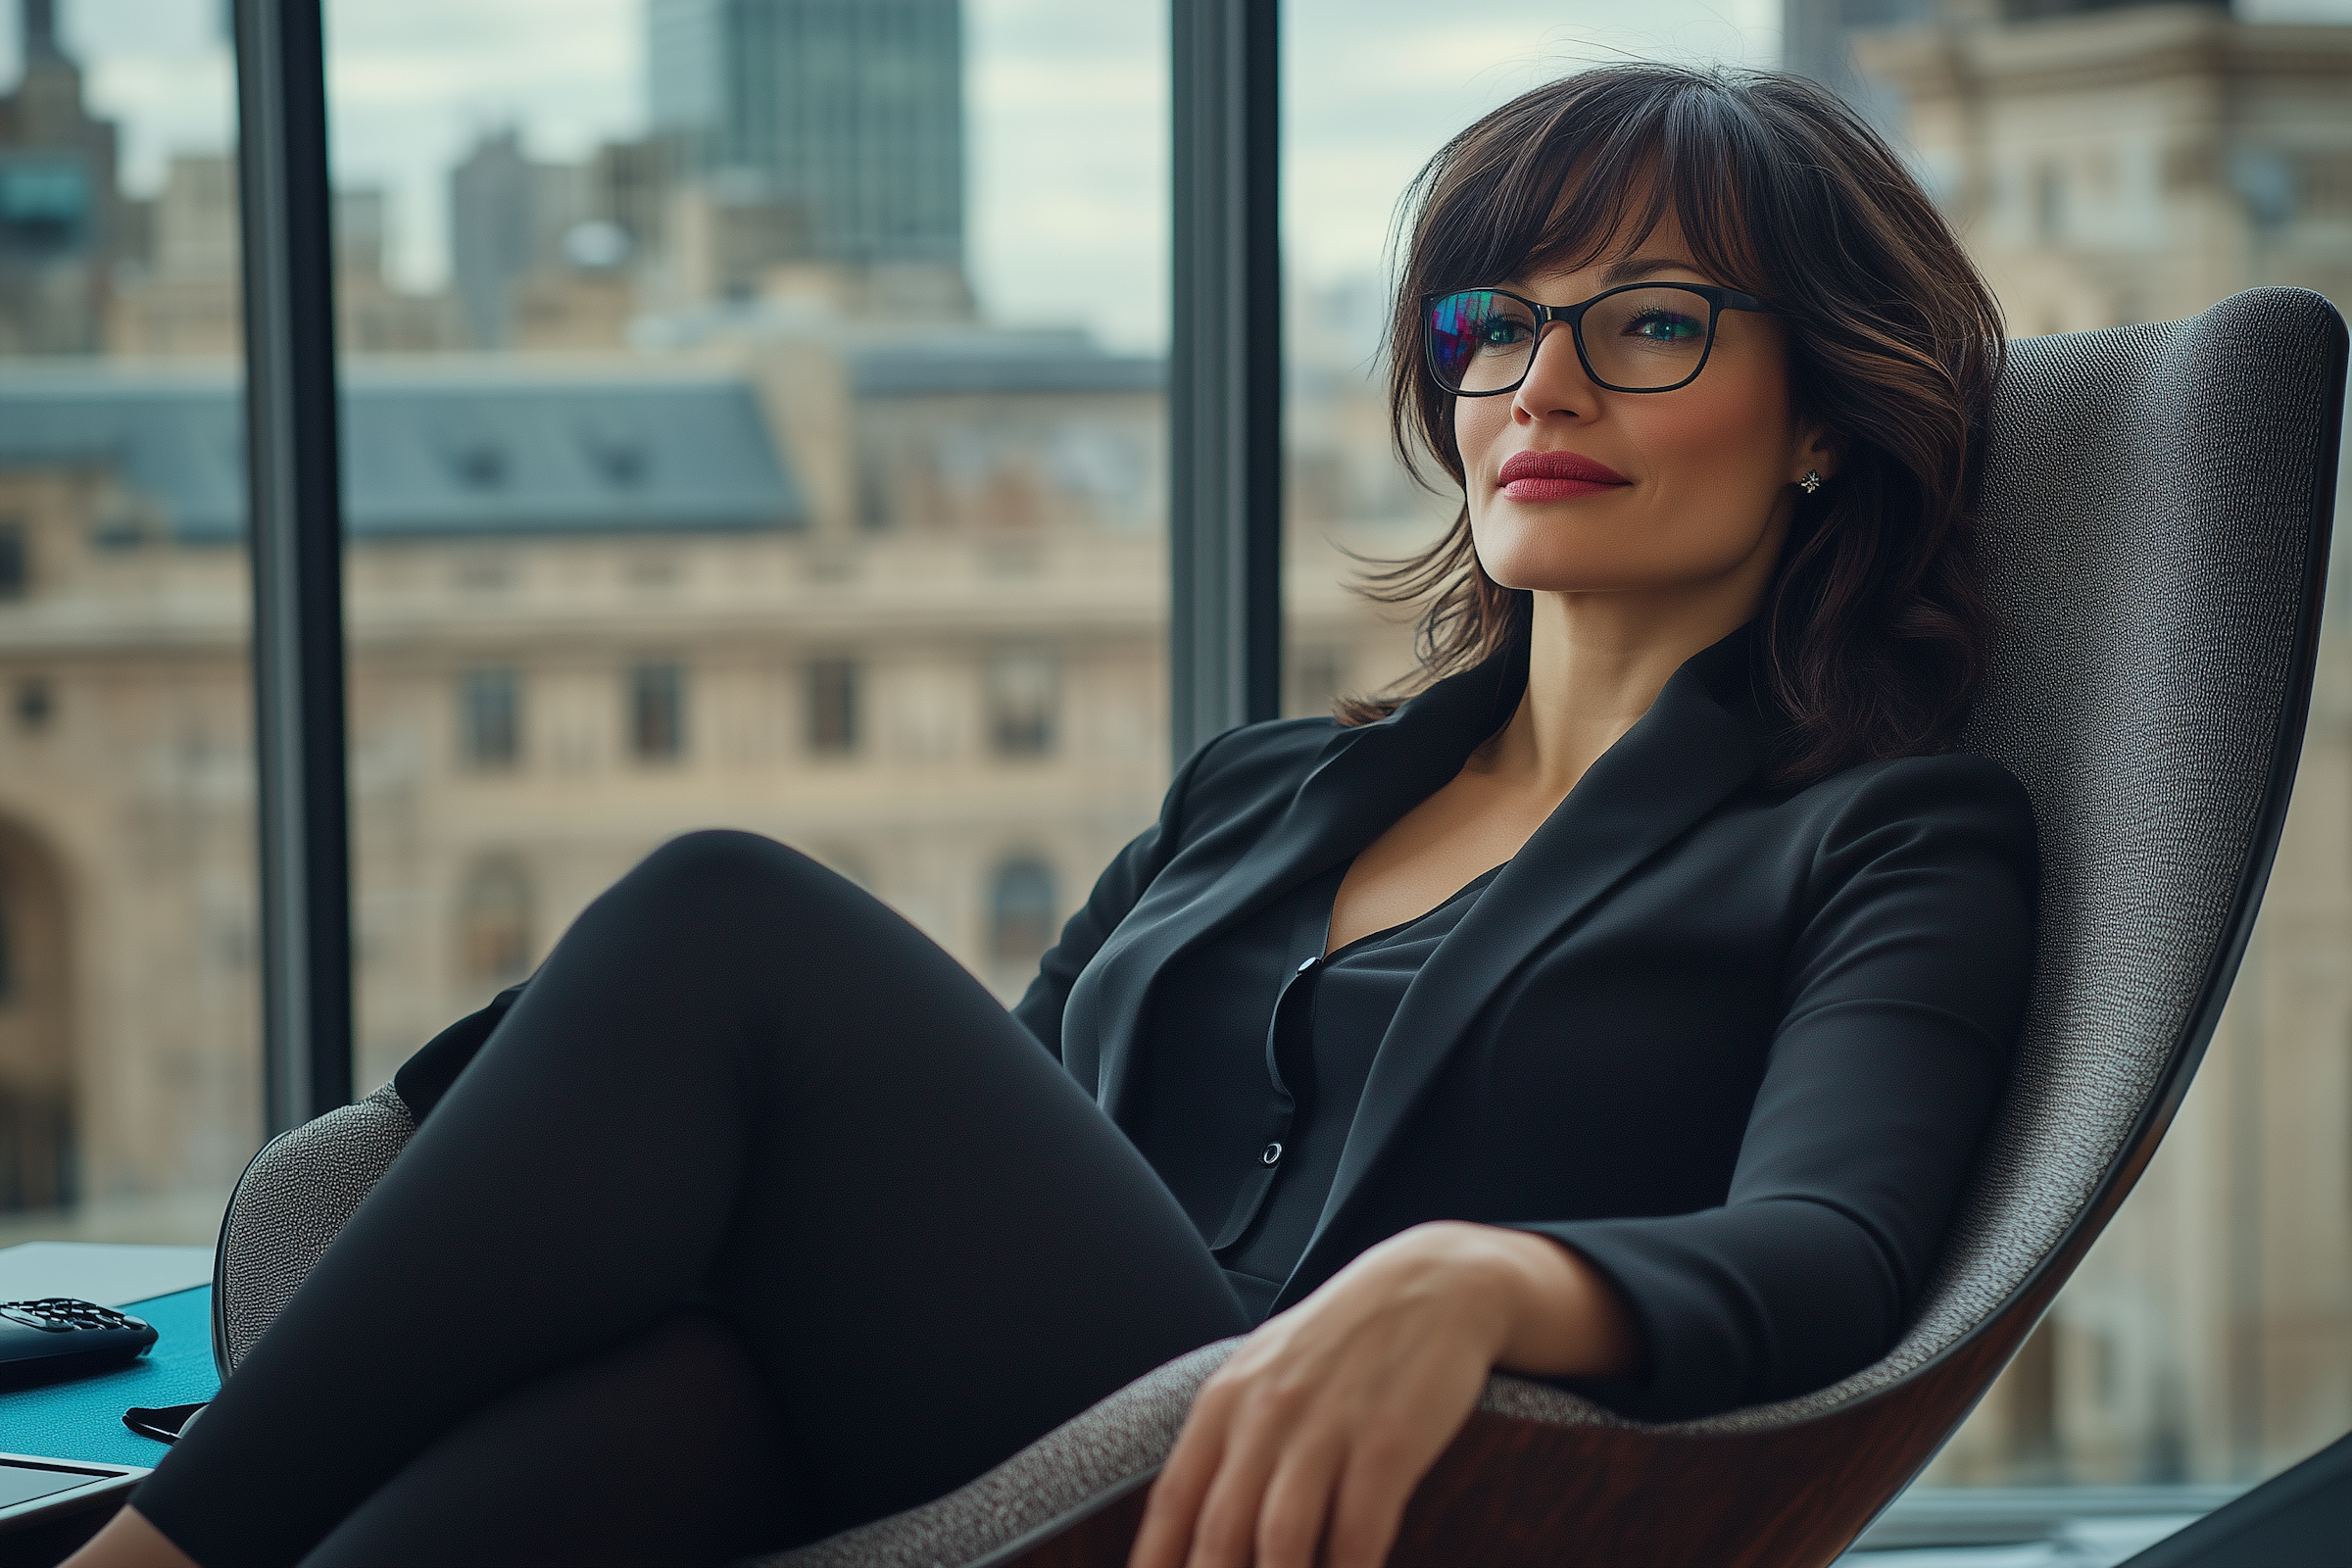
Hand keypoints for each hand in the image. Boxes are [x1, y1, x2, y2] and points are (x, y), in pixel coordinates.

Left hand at [1127, 1222, 1634, 1567]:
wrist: (1433, 1282)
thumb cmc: (1344, 1339)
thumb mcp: (1267, 1370)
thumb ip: (1228, 1439)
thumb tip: (1187, 1525)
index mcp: (1225, 1400)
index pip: (1172, 1505)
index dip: (1158, 1567)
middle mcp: (1265, 1414)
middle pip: (1220, 1538)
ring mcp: (1326, 1427)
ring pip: (1281, 1546)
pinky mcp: (1387, 1443)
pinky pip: (1357, 1537)